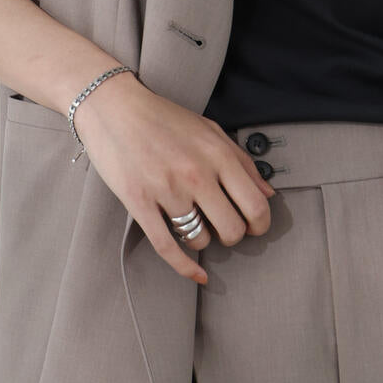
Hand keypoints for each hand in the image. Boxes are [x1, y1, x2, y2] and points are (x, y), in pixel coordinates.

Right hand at [76, 75, 276, 286]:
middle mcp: (196, 173)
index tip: (255, 226)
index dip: (261, 224)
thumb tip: (268, 193)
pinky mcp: (139, 203)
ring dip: (202, 240)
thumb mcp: (210, 130)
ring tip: (195, 224)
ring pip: (200, 239)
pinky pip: (167, 247)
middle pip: (231, 229)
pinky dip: (185, 267)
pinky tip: (197, 274)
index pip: (255, 205)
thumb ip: (242, 161)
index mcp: (218, 154)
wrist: (114, 107)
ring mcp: (166, 190)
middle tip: (225, 228)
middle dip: (233, 236)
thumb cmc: (164, 118)